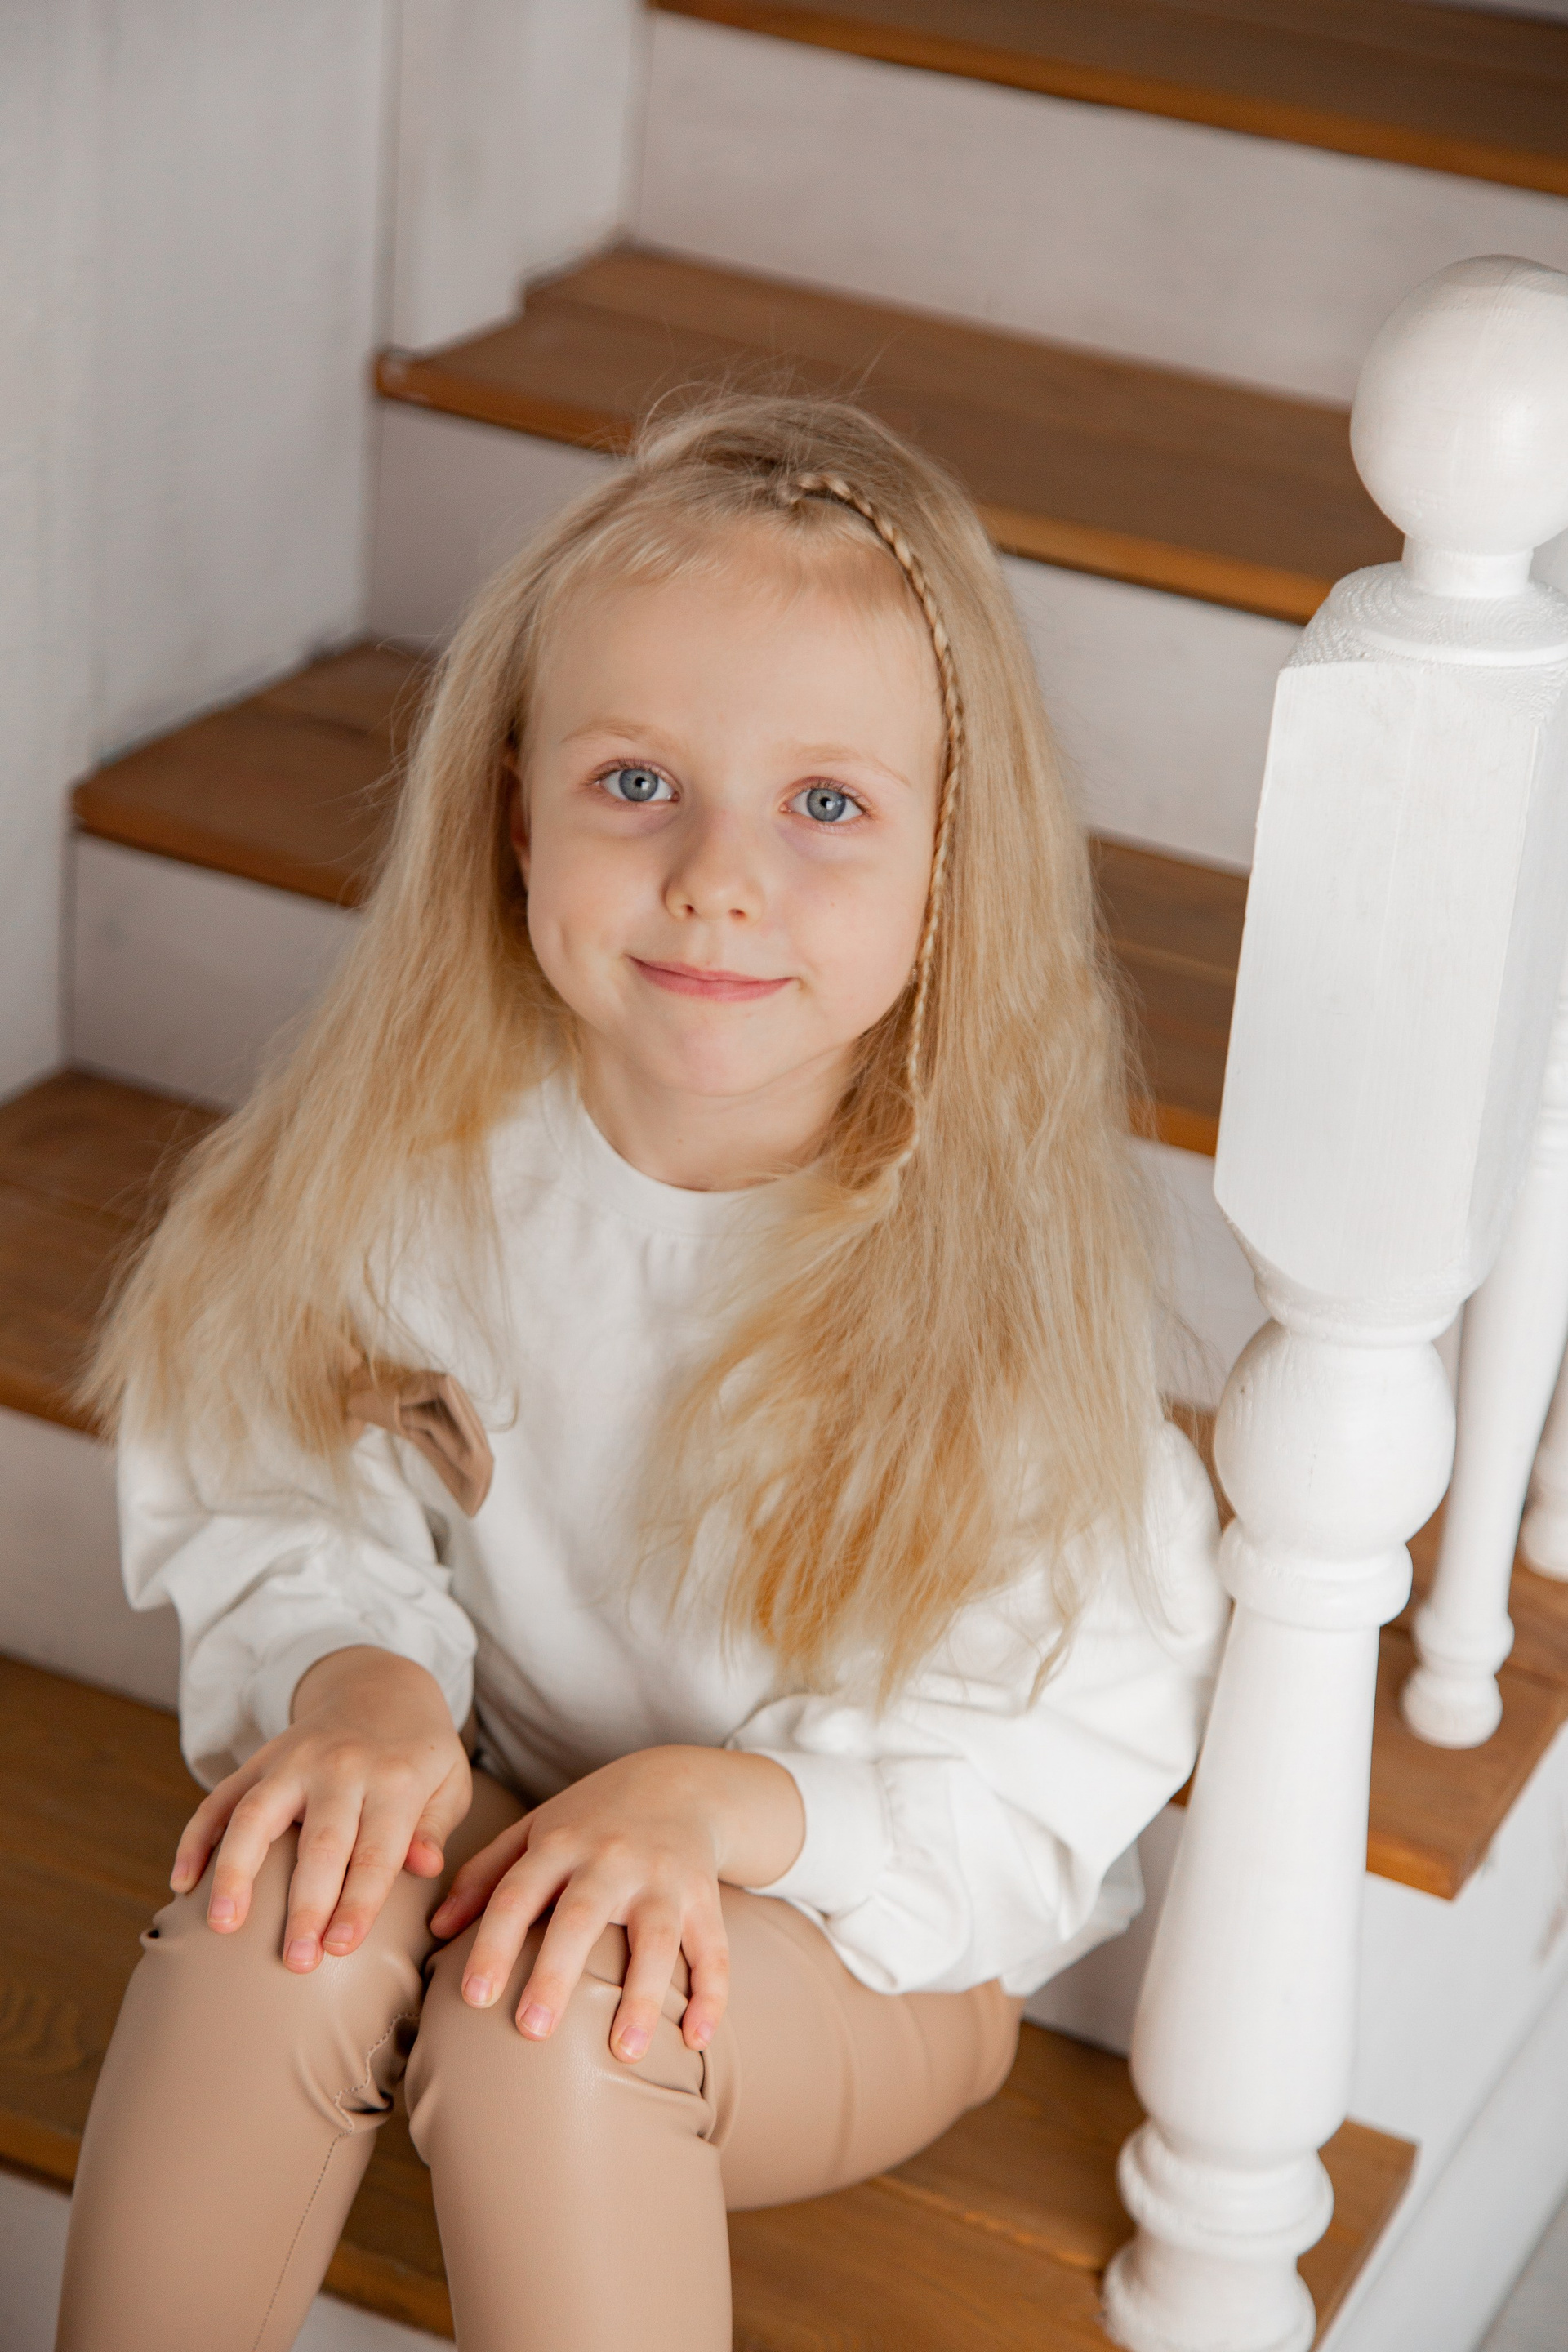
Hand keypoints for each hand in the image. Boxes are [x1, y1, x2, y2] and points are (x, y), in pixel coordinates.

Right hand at [170, 1646, 470, 1972]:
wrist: (381, 1687)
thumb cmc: (419, 1756)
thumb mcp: (449, 1782)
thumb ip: (434, 1828)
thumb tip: (425, 1866)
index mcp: (396, 1779)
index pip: (376, 1851)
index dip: (358, 1902)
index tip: (340, 1948)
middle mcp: (342, 1767)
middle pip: (319, 1842)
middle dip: (305, 1905)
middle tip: (295, 1961)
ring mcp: (294, 1760)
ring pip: (256, 1814)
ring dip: (236, 1870)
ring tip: (220, 1924)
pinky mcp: (260, 1760)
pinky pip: (220, 1797)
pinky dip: (196, 1838)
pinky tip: (183, 1883)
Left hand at [429, 1746, 802, 2062]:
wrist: (680, 1782)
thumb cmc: (592, 1818)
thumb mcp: (536, 1830)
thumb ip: (486, 1874)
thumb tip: (435, 1928)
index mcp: (559, 1843)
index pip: (517, 1894)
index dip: (494, 1944)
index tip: (472, 1998)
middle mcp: (611, 1858)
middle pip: (581, 1916)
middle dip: (557, 1972)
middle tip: (532, 2030)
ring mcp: (662, 1877)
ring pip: (656, 1937)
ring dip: (643, 1996)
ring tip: (626, 2053)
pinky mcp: (705, 1897)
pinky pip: (713, 1949)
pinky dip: (712, 1994)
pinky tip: (698, 2039)